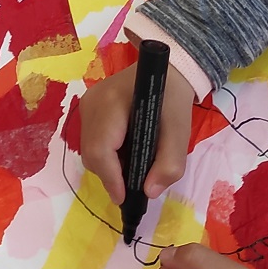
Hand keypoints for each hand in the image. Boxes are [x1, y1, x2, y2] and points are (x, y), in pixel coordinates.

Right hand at [79, 56, 196, 205]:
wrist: (166, 68)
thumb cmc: (173, 98)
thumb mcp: (180, 131)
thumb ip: (169, 164)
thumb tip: (148, 192)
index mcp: (112, 103)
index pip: (101, 149)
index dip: (111, 178)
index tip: (126, 199)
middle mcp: (92, 103)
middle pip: (92, 153)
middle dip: (111, 176)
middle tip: (135, 186)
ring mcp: (87, 105)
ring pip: (89, 150)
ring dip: (109, 167)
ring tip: (133, 169)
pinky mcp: (88, 108)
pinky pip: (91, 141)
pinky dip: (106, 155)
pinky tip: (125, 154)